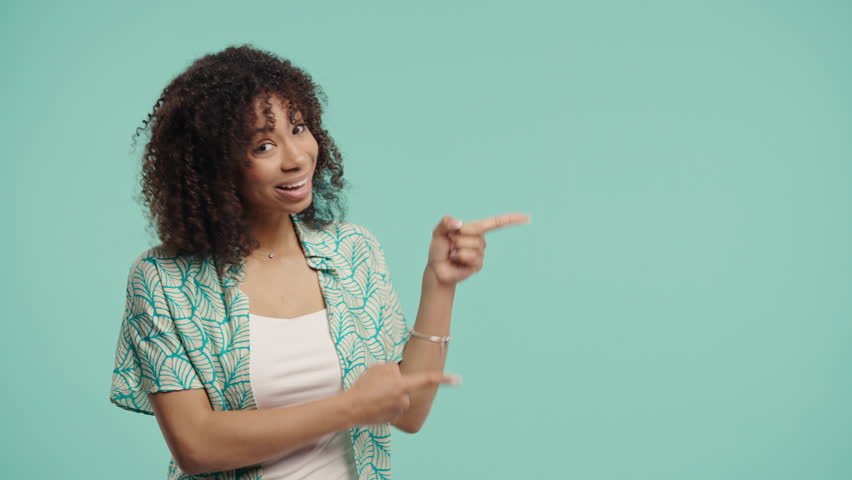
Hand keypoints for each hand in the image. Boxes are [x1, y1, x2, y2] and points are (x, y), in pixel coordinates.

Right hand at [342, 362, 458, 424]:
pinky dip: (385, 404)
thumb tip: (399, 374)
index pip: (427, 380)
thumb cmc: (365, 385)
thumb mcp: (379, 367)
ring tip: (373, 394)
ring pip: (399, 398)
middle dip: (395, 385)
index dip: (443, 379)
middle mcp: (405, 399)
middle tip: (377, 385)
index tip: (457, 379)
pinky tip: (373, 403)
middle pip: (405, 388)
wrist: (351, 407)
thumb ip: (394, 369)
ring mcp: (399, 411)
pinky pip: (392, 407)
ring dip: (389, 395)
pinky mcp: (392, 419)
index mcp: (403, 385)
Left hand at [426, 212, 531, 285]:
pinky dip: (459, 257)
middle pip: (476, 232)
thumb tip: (459, 223)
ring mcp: (481, 253)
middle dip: (458, 236)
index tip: (527, 218)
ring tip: (453, 253)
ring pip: (472, 245)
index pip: (496, 223)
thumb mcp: (438, 231)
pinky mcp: (478, 265)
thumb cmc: (439, 249)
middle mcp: (481, 240)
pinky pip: (470, 256)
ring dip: (457, 248)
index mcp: (475, 229)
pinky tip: (456, 260)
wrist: (437, 268)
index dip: (511, 219)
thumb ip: (445, 222)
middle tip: (451, 243)